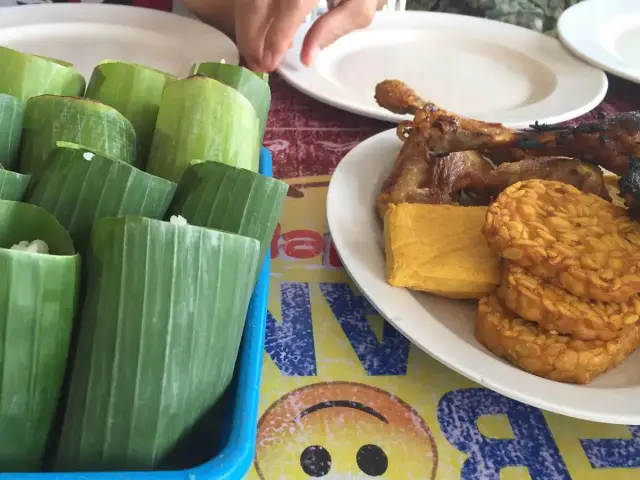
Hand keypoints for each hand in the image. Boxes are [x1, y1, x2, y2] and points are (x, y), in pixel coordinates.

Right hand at [235, 0, 380, 72]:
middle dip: (251, 36)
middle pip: (257, 1)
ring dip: (246, 26)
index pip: (290, 6)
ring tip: (254, 52)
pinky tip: (257, 29)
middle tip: (257, 64)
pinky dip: (248, 12)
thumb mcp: (358, 5)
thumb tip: (307, 57)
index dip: (277, 37)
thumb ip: (335, 28)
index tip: (271, 62)